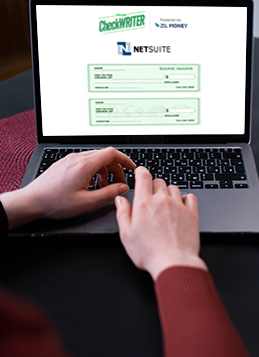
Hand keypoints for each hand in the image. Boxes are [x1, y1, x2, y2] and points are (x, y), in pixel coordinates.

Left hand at [1, 147, 135, 228]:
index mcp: (85, 165)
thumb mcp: (86, 202)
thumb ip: (108, 194)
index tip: (131, 168)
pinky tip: (89, 185)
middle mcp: (77, 158)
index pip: (112, 153)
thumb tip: (123, 188)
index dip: (125, 159)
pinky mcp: (64, 163)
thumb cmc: (54, 203)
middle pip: (105, 156)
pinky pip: (85, 161)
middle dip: (116, 169)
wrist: (30, 202)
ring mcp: (69, 159)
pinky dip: (93, 171)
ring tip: (102, 187)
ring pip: (95, 159)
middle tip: (119, 184)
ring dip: (104, 171)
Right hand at [115, 166, 206, 279]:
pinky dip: (185, 198)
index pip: (144, 176)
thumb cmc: (149, 253)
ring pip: (173, 188)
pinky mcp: (191, 213)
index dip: (141, 171)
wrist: (174, 262)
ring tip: (164, 205)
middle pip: (159, 181)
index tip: (140, 173)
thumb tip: (120, 200)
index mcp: (144, 204)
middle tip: (150, 198)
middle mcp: (162, 201)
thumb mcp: (126, 235)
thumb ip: (123, 214)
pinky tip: (180, 207)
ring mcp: (179, 206)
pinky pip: (190, 196)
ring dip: (168, 193)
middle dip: (153, 186)